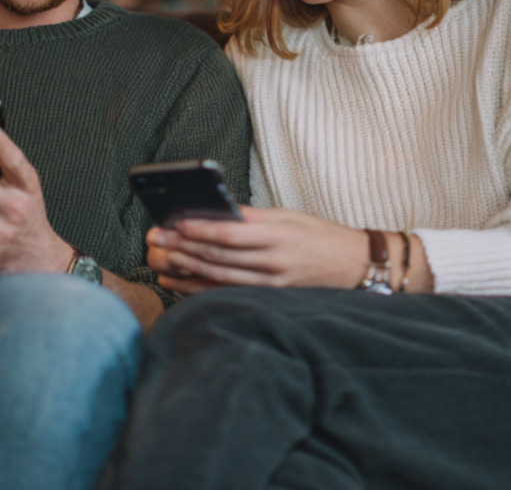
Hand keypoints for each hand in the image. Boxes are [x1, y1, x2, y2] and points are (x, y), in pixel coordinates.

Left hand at [146, 207, 368, 294]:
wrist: (354, 267)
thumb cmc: (320, 236)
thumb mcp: (289, 216)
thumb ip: (253, 216)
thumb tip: (217, 210)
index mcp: (277, 236)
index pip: (229, 233)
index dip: (198, 229)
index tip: (172, 223)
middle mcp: (272, 263)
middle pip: (218, 257)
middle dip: (182, 248)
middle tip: (155, 241)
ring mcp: (270, 285)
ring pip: (218, 278)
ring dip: (186, 270)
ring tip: (160, 261)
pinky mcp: (270, 300)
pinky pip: (229, 295)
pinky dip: (201, 290)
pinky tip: (180, 283)